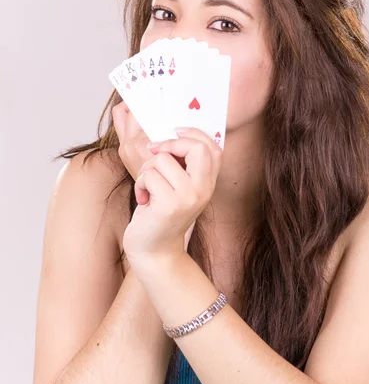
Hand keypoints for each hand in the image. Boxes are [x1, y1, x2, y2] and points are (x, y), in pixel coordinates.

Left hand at [122, 127, 222, 269]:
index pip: (213, 146)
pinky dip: (140, 184)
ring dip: (146, 170)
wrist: (154, 250)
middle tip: (155, 153)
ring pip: (162, 159)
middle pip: (195, 147)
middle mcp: (203, 189)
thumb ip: (181, 163)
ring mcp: (188, 198)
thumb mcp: (178, 187)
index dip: (192, 134)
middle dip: (170, 144)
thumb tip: (169, 132)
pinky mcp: (169, 206)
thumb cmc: (161, 212)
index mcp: (208, 182)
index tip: (173, 133)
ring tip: (148, 187)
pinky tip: (144, 200)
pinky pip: (149, 175)